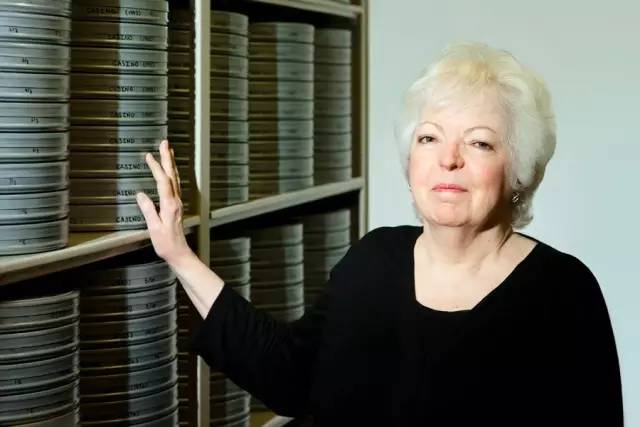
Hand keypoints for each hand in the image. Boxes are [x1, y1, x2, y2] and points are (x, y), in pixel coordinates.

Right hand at [136, 140, 194, 266]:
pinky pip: (175, 185)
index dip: (156, 167)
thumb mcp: (154, 228)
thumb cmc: (167, 244)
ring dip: (171, 164)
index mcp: (169, 205)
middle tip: (164, 143)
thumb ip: (148, 210)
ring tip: (168, 151)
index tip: (149, 156)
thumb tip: (140, 195)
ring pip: (175, 179)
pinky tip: (170, 172)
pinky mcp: (177, 207)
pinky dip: (171, 174)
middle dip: (167, 158)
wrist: (180, 253)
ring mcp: (177, 203)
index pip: (163, 181)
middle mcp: (176, 202)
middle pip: (172, 175)